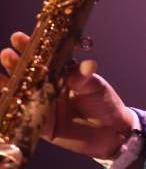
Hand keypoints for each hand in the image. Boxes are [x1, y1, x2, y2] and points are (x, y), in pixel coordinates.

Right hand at [0, 32, 134, 158]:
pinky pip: (24, 117)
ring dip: (9, 82)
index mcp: (62, 72)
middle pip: (29, 73)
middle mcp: (49, 87)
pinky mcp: (42, 126)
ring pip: (23, 93)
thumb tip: (87, 65)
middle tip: (7, 54)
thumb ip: (85, 78)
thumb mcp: (96, 86)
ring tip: (1, 74)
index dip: (31, 47)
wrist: (111, 131)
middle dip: (16, 63)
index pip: (44, 57)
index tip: (18, 38)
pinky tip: (1, 95)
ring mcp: (44, 105)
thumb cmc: (104, 101)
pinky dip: (11, 107)